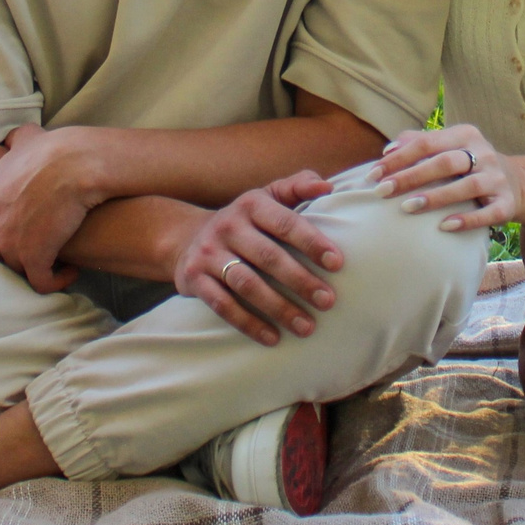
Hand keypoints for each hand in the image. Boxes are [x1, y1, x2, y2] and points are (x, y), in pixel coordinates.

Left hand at [0, 124, 100, 292]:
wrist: (74, 164)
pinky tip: (70, 270)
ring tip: (57, 262)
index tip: (18, 243)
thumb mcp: (24, 140)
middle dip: (17, 258)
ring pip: (19, 271)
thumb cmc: (53, 150)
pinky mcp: (32, 258)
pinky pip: (41, 283)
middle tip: (40, 252)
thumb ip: (13, 142)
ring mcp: (8, 245)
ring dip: (38, 269)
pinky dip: (56, 281)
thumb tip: (14, 137)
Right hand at [173, 172, 344, 345]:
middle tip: (328, 302)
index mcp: (252, 204)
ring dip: (278, 308)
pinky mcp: (195, 279)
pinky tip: (273, 337)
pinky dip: (249, 323)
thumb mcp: (267, 197)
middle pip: (268, 257)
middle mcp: (228, 226)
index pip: (286, 223)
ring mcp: (209, 253)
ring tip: (307, 327)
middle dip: (300, 281)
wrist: (186, 238)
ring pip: (247, 284)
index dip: (312, 242)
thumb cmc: (244, 221)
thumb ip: (297, 187)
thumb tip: (327, 186)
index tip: (337, 264)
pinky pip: (223, 305)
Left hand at [367, 124, 519, 231]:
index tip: (374, 175)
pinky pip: (488, 213)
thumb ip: (418, 143)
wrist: (516, 181)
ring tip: (407, 207)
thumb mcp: (448, 146)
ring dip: (435, 197)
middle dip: (411, 177)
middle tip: (382, 192)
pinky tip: (444, 226)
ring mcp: (496, 179)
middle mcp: (483, 153)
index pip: (426, 143)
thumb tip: (387, 150)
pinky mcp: (506, 203)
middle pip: (445, 162)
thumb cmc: (468, 164)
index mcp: (465, 135)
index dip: (398, 158)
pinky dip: (466, 219)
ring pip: (466, 187)